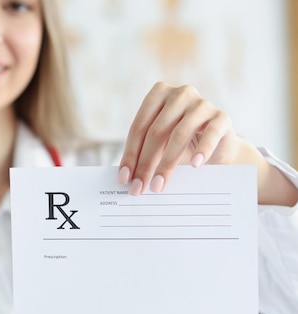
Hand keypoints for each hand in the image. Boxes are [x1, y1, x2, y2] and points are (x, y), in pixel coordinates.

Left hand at [118, 82, 242, 194]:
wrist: (218, 147)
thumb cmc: (181, 146)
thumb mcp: (159, 147)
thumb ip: (142, 155)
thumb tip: (125, 177)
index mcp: (158, 94)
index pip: (139, 127)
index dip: (130, 154)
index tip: (124, 179)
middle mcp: (180, 94)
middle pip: (156, 132)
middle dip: (145, 164)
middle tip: (139, 187)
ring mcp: (202, 104)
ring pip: (179, 134)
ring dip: (167, 164)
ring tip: (159, 185)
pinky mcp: (221, 117)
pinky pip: (211, 133)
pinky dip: (203, 149)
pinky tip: (196, 165)